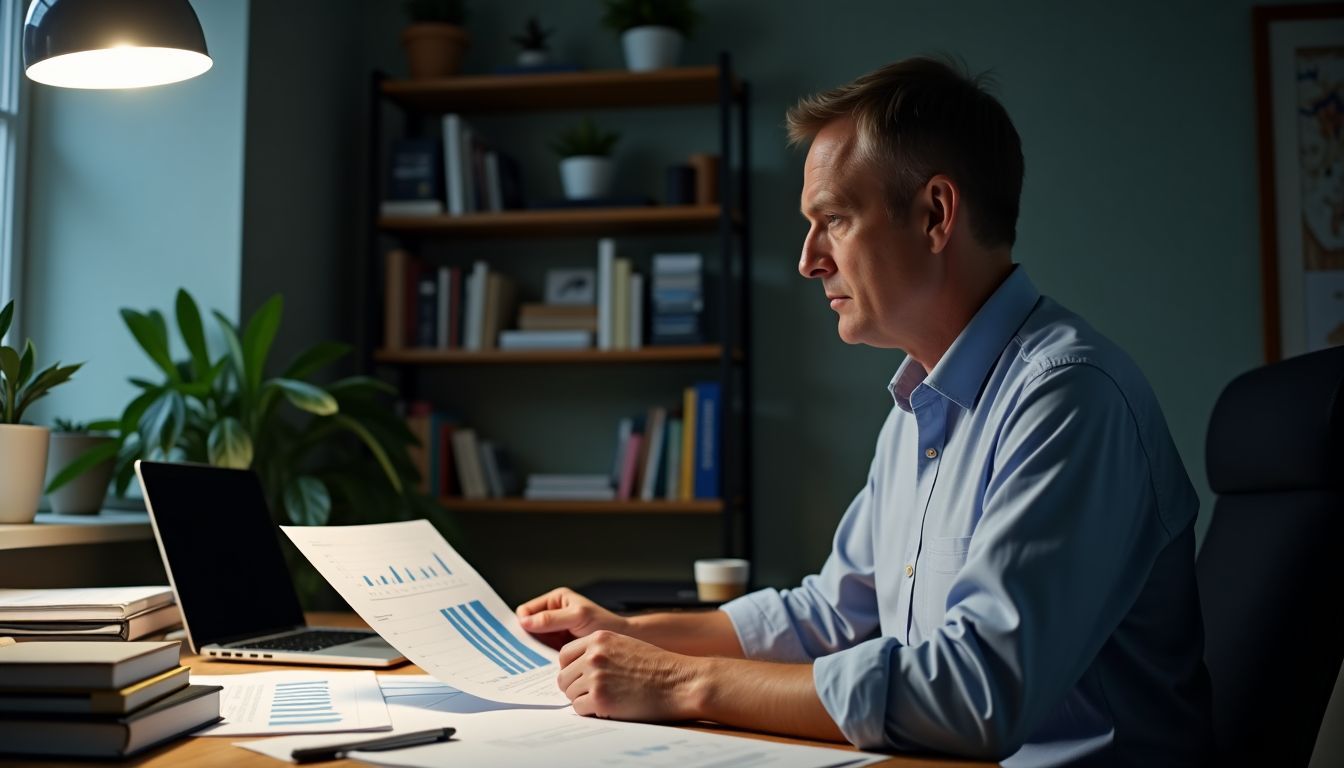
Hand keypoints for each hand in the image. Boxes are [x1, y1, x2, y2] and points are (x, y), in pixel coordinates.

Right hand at [516, 587, 628, 648]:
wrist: (622, 641)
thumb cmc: (604, 623)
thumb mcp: (578, 616)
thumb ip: (552, 618)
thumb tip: (524, 621)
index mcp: (555, 600)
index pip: (526, 610)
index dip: (522, 622)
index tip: (521, 635)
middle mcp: (552, 615)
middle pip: (527, 627)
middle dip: (525, 637)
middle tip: (521, 650)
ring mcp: (554, 633)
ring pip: (533, 641)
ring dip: (532, 649)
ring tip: (531, 659)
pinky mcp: (557, 648)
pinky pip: (542, 653)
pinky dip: (540, 658)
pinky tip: (541, 664)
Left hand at [557, 630, 705, 720]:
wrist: (680, 682)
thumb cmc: (659, 667)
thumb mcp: (626, 645)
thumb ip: (601, 651)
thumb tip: (578, 667)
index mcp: (599, 638)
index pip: (564, 655)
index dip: (570, 669)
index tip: (578, 678)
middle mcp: (594, 655)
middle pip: (564, 677)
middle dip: (575, 687)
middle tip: (592, 694)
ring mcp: (595, 676)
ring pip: (570, 694)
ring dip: (584, 700)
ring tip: (607, 699)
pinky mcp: (600, 699)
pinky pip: (580, 709)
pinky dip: (591, 712)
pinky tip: (610, 707)